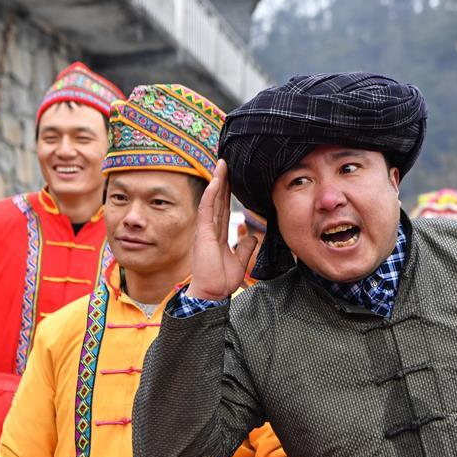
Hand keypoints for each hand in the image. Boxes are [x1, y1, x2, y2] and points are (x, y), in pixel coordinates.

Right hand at [187, 159, 257, 299]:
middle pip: (217, 200)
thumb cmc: (221, 281)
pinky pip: (207, 211)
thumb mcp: (239, 261)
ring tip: (222, 164)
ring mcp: (206, 231)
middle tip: (226, 162)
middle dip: (222, 180)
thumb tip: (252, 237)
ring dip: (217, 181)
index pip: (223, 207)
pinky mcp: (204, 234)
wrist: (212, 294)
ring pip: (212, 200)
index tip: (231, 176)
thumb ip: (245, 247)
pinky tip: (216, 182)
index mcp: (217, 234)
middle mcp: (210, 229)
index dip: (226, 191)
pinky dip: (211, 195)